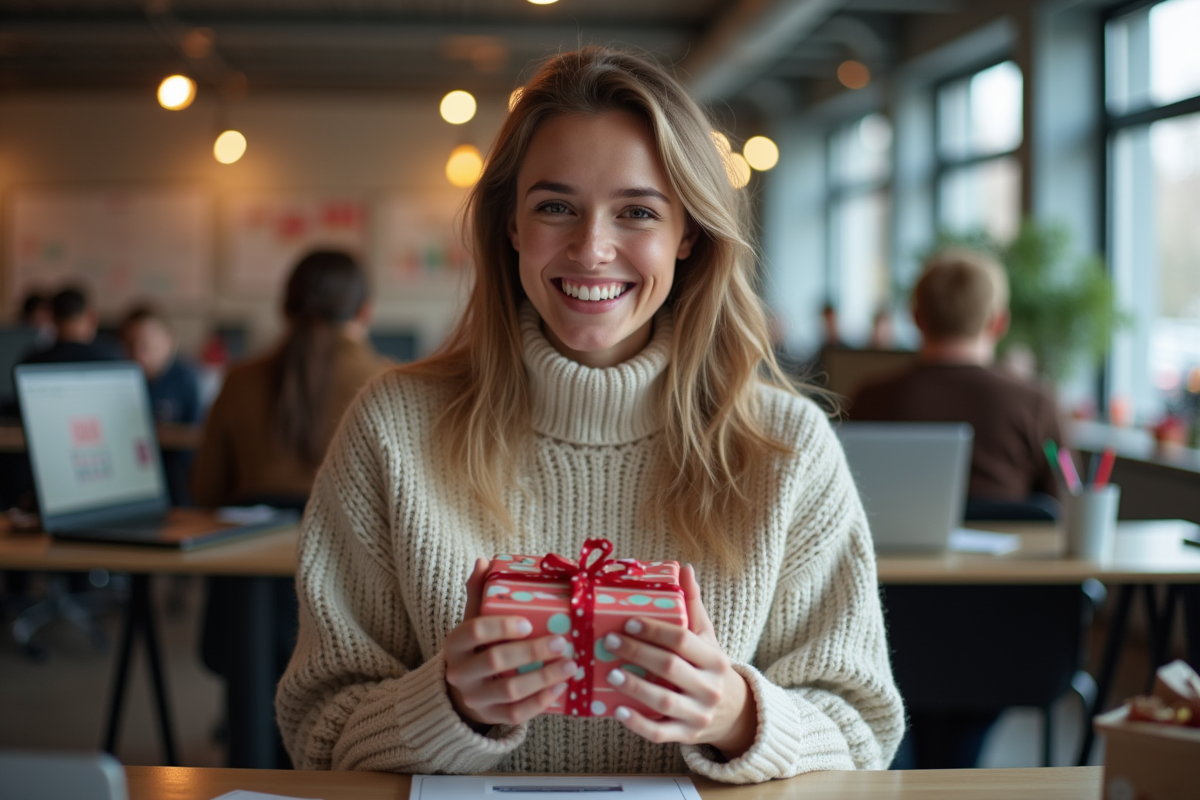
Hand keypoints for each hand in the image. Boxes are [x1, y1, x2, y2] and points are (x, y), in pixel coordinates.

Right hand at [443, 558, 576, 727]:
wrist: (465, 690)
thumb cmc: (477, 647)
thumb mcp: (474, 619)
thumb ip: (479, 592)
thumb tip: (484, 561)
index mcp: (455, 643)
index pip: (474, 630)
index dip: (502, 626)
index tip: (528, 623)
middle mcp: (460, 672)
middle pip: (495, 660)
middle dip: (532, 651)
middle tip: (562, 642)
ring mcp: (475, 698)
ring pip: (510, 691)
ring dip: (544, 678)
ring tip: (571, 665)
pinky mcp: (492, 718)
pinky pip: (517, 714)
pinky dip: (541, 702)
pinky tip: (561, 688)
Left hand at [602, 564, 757, 757]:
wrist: (734, 713)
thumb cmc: (710, 667)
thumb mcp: (707, 637)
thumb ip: (693, 606)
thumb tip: (684, 568)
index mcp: (714, 659)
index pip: (682, 640)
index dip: (655, 630)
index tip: (629, 621)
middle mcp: (709, 687)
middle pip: (670, 668)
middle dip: (638, 653)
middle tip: (610, 641)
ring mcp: (698, 714)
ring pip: (664, 702)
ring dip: (635, 687)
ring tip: (610, 672)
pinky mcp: (686, 735)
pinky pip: (660, 733)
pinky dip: (638, 723)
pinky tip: (618, 711)